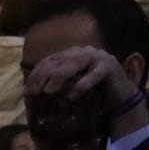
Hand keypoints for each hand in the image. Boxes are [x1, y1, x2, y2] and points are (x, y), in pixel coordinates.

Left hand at [24, 46, 147, 136]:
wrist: (120, 97)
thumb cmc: (93, 92)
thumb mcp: (72, 85)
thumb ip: (57, 83)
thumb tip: (31, 92)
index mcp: (74, 54)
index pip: (50, 59)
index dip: (37, 74)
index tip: (27, 90)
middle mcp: (84, 52)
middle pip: (60, 60)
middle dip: (44, 76)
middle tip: (35, 92)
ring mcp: (98, 57)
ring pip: (75, 63)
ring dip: (59, 77)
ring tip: (49, 92)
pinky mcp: (110, 67)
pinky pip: (94, 74)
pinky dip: (82, 85)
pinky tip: (72, 96)